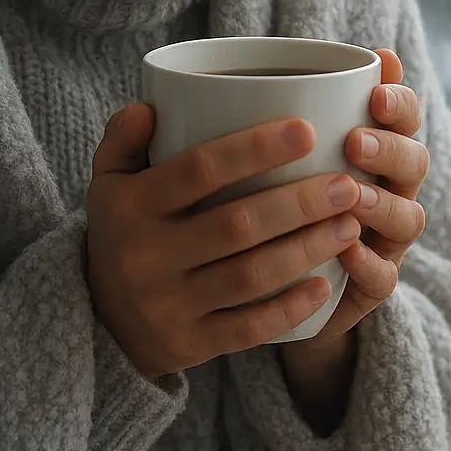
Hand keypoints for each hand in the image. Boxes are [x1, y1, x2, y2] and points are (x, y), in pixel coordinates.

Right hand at [85, 106, 365, 379]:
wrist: (99, 321)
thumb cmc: (121, 233)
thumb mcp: (108, 183)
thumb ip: (122, 139)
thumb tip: (150, 106)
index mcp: (133, 206)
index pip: (198, 169)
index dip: (253, 149)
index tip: (306, 130)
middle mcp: (147, 256)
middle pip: (236, 224)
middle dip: (299, 203)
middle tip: (347, 185)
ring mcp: (168, 304)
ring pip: (250, 276)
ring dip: (306, 249)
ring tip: (350, 224)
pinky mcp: (189, 343)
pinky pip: (247, 328)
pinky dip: (289, 308)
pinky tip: (325, 285)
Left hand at [277, 50, 427, 429]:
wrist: (260, 289)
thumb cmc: (260, 203)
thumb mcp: (258, 158)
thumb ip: (259, 118)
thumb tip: (220, 76)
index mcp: (371, 148)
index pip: (402, 116)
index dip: (398, 103)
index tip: (374, 91)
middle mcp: (386, 189)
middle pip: (413, 163)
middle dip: (391, 148)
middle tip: (354, 142)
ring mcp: (383, 239)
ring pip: (409, 218)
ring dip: (383, 204)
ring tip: (352, 195)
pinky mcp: (369, 286)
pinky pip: (385, 277)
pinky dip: (368, 264)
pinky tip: (347, 252)